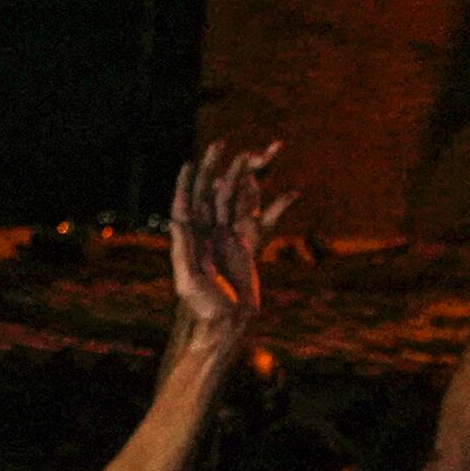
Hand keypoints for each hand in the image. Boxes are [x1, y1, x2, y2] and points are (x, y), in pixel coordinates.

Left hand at [170, 141, 291, 336]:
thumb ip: (183, 250)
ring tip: (255, 155)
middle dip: (216, 169)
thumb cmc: (203, 308)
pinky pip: (264, 222)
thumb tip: (176, 220)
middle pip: (212, 195)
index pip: (186, 205)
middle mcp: (208, 235)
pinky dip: (278, 208)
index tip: (191, 162)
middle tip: (220, 144)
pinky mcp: (248, 247)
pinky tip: (293, 193)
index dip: (187, 183)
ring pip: (237, 201)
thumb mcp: (189, 280)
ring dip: (245, 179)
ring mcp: (229, 238)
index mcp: (191, 239)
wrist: (225, 326)